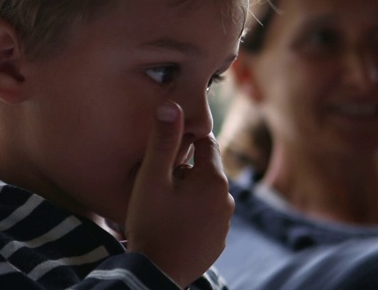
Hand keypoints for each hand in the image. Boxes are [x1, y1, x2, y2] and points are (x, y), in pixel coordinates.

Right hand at [124, 101, 233, 286]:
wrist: (156, 274)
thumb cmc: (151, 222)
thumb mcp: (152, 178)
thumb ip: (163, 141)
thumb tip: (172, 105)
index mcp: (214, 179)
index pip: (206, 143)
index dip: (184, 144)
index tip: (165, 154)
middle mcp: (227, 200)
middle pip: (205, 170)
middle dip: (184, 171)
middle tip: (157, 185)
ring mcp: (224, 224)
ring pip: (205, 194)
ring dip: (187, 194)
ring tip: (161, 206)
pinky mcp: (217, 242)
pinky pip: (205, 216)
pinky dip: (191, 215)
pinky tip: (171, 224)